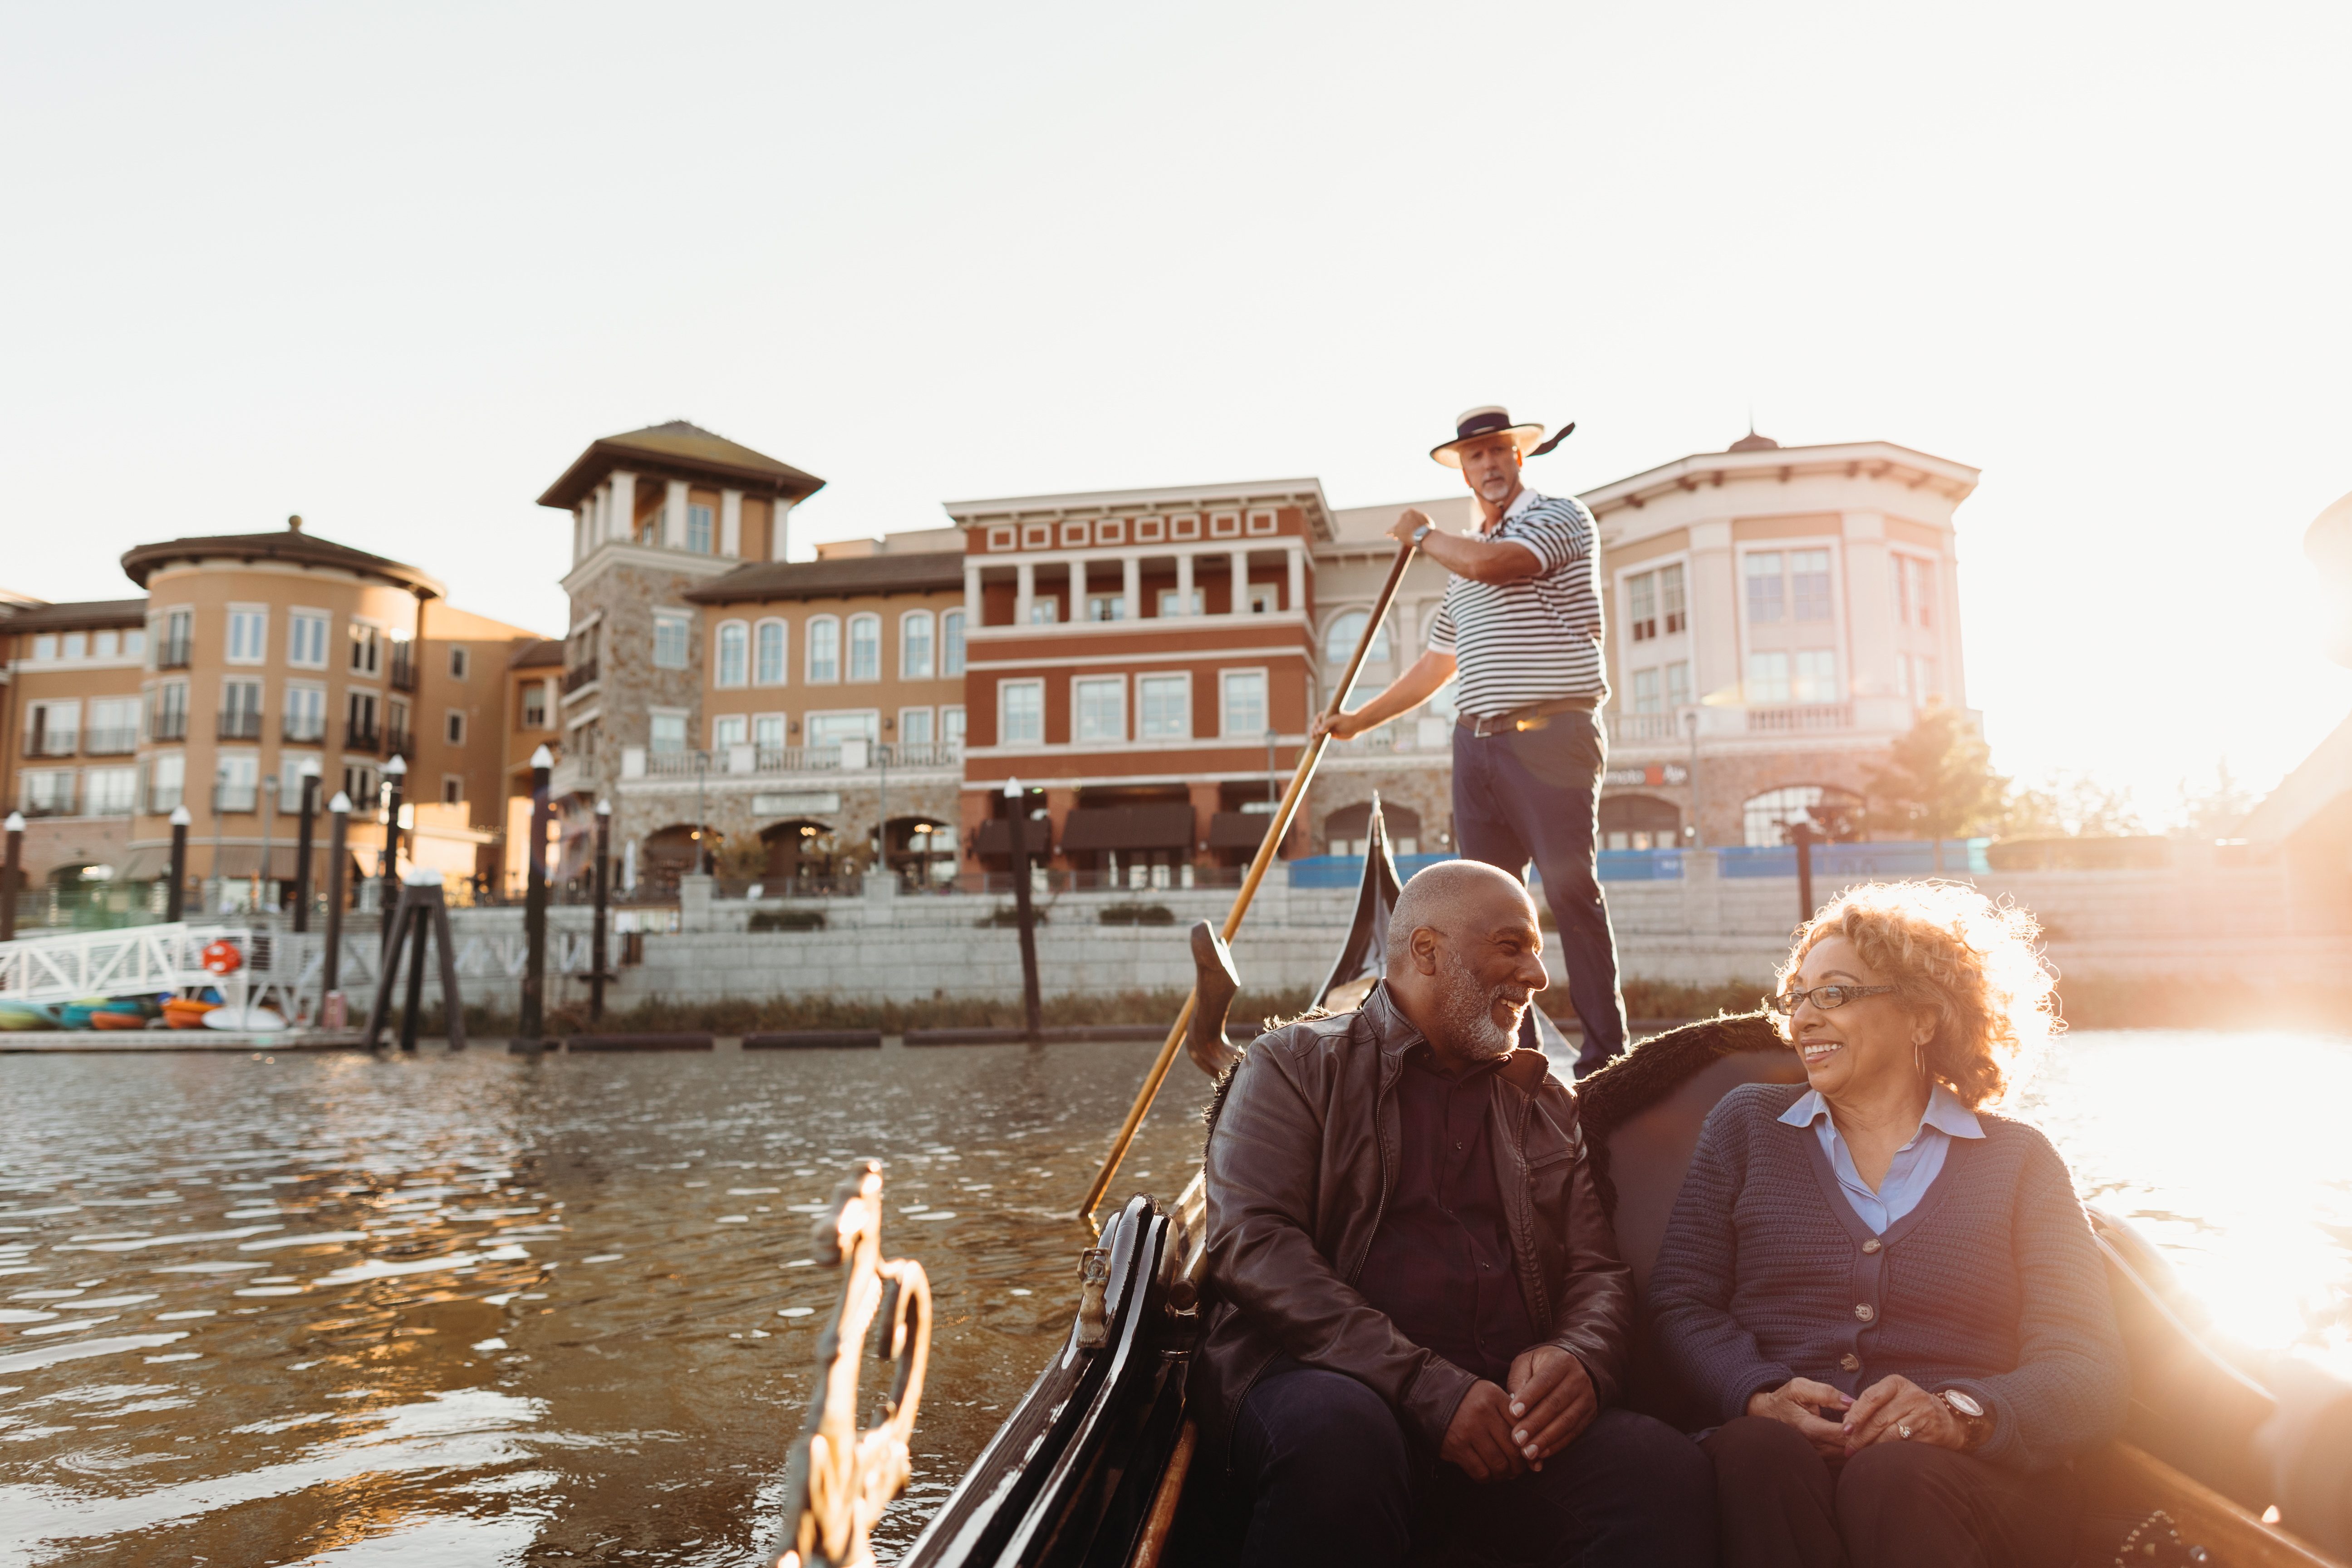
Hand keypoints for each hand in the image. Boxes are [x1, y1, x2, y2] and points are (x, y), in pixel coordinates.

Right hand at [1310, 708, 1370, 740]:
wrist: (1356, 726)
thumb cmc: (1347, 720)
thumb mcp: (1337, 720)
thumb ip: (1327, 724)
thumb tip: (1319, 730)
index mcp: (1328, 715)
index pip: (1318, 718)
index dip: (1316, 722)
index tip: (1318, 728)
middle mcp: (1327, 721)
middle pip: (1317, 725)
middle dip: (1313, 729)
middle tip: (1314, 734)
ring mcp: (1329, 728)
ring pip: (1318, 731)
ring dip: (1314, 734)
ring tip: (1312, 738)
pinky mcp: (1332, 734)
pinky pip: (1323, 737)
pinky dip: (1319, 739)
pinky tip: (1315, 741)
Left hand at [1387, 507, 1432, 546]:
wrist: (1423, 535)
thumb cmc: (1427, 529)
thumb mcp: (1427, 520)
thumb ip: (1422, 518)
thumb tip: (1423, 516)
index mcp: (1410, 511)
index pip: (1407, 516)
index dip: (1407, 522)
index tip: (1408, 527)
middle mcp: (1403, 514)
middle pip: (1401, 521)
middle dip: (1402, 527)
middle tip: (1404, 533)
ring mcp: (1399, 521)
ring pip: (1396, 527)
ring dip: (1397, 531)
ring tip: (1396, 537)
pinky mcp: (1395, 529)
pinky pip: (1390, 531)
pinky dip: (1388, 532)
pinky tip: (1386, 534)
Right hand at [1440, 1380, 1528, 1482]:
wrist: (1430, 1394)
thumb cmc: (1468, 1399)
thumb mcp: (1490, 1396)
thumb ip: (1511, 1417)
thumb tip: (1533, 1454)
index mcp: (1494, 1397)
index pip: (1522, 1427)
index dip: (1530, 1447)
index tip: (1531, 1458)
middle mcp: (1483, 1412)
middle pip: (1513, 1449)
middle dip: (1519, 1466)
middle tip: (1518, 1470)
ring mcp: (1468, 1430)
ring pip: (1498, 1463)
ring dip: (1504, 1474)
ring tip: (1504, 1473)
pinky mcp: (1456, 1446)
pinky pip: (1479, 1471)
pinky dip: (1487, 1478)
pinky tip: (1488, 1474)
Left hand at [1505, 1346, 1596, 1469]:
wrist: (1579, 1367)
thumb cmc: (1544, 1365)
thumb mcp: (1529, 1362)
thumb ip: (1520, 1379)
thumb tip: (1511, 1403)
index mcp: (1560, 1362)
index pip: (1544, 1381)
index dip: (1529, 1397)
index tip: (1513, 1412)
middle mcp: (1577, 1379)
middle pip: (1555, 1404)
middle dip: (1535, 1424)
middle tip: (1517, 1439)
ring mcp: (1586, 1398)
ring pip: (1566, 1421)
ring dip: (1546, 1439)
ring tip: (1527, 1452)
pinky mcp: (1589, 1415)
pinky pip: (1574, 1432)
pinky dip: (1558, 1444)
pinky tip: (1542, 1453)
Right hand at [1746, 1377, 1852, 1460]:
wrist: (1767, 1416)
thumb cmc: (1784, 1400)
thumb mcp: (1799, 1387)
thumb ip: (1826, 1393)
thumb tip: (1851, 1401)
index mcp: (1808, 1428)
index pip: (1841, 1433)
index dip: (1857, 1424)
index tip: (1861, 1413)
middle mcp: (1814, 1447)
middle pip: (1848, 1448)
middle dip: (1861, 1435)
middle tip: (1865, 1420)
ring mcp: (1818, 1457)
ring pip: (1848, 1457)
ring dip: (1858, 1444)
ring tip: (1861, 1428)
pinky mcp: (1821, 1461)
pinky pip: (1844, 1461)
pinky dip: (1853, 1451)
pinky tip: (1855, 1438)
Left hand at [1842, 1375, 1963, 1455]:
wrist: (1946, 1420)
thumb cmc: (1909, 1408)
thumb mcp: (1891, 1398)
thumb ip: (1869, 1406)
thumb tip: (1846, 1421)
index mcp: (1896, 1383)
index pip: (1871, 1397)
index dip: (1856, 1414)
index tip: (1845, 1429)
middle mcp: (1911, 1395)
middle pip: (1879, 1417)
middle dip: (1861, 1435)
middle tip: (1848, 1447)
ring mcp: (1922, 1413)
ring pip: (1890, 1432)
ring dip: (1872, 1445)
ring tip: (1859, 1453)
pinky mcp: (1930, 1431)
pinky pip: (1904, 1443)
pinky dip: (1888, 1450)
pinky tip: (1878, 1455)